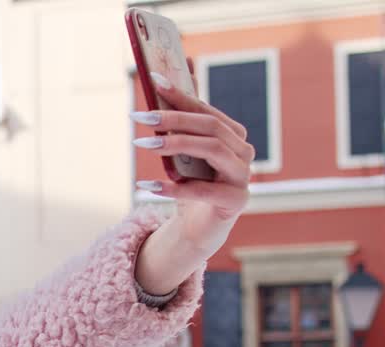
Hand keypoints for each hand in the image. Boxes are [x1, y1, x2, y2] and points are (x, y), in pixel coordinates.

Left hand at [133, 60, 252, 257]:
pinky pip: (205, 191)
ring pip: (212, 150)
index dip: (181, 96)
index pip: (206, 110)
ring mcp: (243, 176)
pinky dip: (174, 188)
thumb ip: (184, 123)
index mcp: (233, 135)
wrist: (199, 229)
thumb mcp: (184, 154)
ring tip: (142, 144)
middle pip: (210, 127)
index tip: (154, 81)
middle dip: (174, 119)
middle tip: (140, 116)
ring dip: (174, 145)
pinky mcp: (236, 201)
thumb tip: (178, 79)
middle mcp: (243, 152)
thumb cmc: (192, 186)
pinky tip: (147, 186)